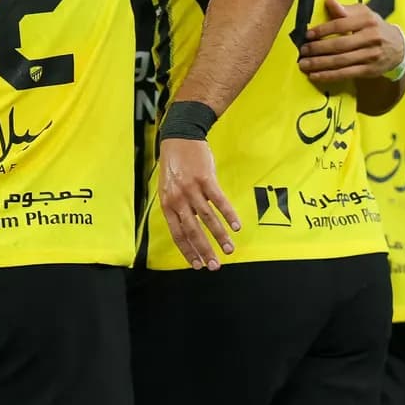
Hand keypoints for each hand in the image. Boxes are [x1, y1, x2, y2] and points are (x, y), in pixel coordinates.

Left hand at [157, 138, 239, 269]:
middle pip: (193, 231)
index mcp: (168, 204)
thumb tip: (189, 228)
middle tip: (215, 266)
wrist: (179, 138)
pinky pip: (219, 200)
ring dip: (220, 236)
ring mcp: (192, 189)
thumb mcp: (168, 188)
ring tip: (229, 250)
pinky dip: (228, 214)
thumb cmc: (174, 165)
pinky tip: (236, 226)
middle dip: (205, 251)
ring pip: (207, 218)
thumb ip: (177, 208)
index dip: (188, 251)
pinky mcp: (205, 178)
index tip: (197, 265)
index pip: (177, 234)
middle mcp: (179, 199)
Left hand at [298, 0, 404, 82]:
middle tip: (302, 51)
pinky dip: (329, 75)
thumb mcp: (364, 14)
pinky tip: (315, 76)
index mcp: (367, 21)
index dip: (323, 30)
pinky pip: (346, 74)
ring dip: (319, 64)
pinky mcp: (369, 70)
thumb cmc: (374, 27)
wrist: (398, 47)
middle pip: (340, 45)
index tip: (308, 34)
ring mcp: (371, 56)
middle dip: (318, 49)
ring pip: (341, 61)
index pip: (341, 25)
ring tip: (303, 64)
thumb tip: (328, 0)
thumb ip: (345, 10)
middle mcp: (371, 38)